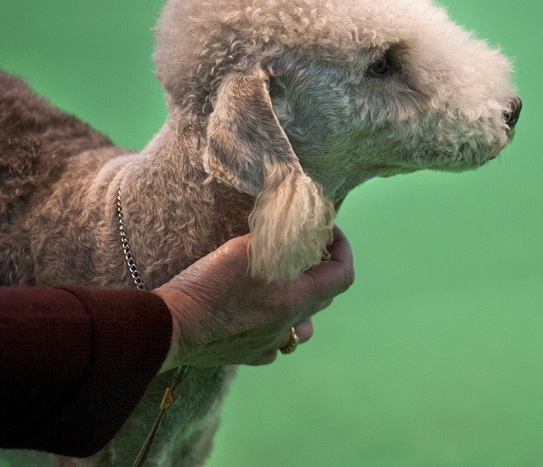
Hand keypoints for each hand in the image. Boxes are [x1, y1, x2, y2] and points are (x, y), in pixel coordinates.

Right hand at [151, 226, 353, 370]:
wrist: (169, 328)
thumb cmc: (208, 286)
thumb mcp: (244, 248)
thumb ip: (274, 233)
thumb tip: (292, 217)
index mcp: (296, 298)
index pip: (342, 275)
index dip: (342, 250)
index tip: (329, 233)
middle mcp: (288, 325)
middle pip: (324, 298)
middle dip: (321, 271)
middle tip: (304, 251)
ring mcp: (268, 344)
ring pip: (302, 328)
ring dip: (302, 306)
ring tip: (286, 288)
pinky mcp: (247, 355)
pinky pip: (274, 345)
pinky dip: (275, 329)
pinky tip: (259, 316)